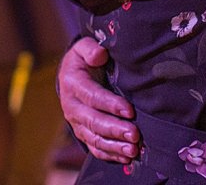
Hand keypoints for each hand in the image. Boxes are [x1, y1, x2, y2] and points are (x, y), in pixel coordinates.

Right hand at [58, 38, 138, 162]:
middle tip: (135, 134)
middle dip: (115, 129)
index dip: (110, 104)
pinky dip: (110, 154)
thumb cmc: (83, 61)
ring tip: (133, 149)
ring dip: (114, 145)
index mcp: (73, 84)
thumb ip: (90, 49)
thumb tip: (100, 54)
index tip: (129, 110)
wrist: (70, 76)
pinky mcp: (83, 134)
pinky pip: (95, 148)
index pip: (92, 96)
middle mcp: (71, 107)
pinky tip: (126, 156)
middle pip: (93, 121)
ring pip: (95, 138)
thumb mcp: (83, 48)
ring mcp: (76, 123)